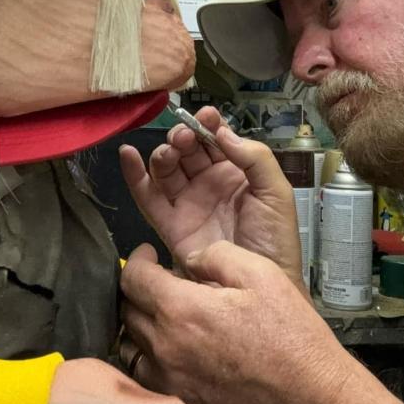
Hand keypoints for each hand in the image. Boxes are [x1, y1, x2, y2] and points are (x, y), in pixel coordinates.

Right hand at [120, 107, 303, 287]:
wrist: (264, 287)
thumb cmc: (275, 241)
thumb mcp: (276, 193)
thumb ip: (255, 158)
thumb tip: (222, 132)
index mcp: (237, 174)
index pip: (216, 140)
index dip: (208, 125)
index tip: (205, 116)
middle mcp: (209, 185)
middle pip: (187, 151)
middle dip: (183, 137)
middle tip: (183, 137)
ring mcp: (188, 205)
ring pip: (167, 170)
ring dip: (163, 154)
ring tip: (167, 152)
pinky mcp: (170, 226)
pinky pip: (148, 198)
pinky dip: (135, 177)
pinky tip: (127, 157)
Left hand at [121, 243, 354, 403]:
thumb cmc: (293, 338)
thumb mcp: (263, 276)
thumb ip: (217, 256)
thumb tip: (188, 260)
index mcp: (181, 311)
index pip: (133, 279)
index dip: (137, 260)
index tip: (148, 255)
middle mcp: (165, 349)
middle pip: (127, 312)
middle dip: (139, 290)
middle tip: (161, 283)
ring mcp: (168, 383)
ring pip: (130, 347)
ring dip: (140, 326)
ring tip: (164, 318)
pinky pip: (144, 377)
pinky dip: (149, 359)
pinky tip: (173, 352)